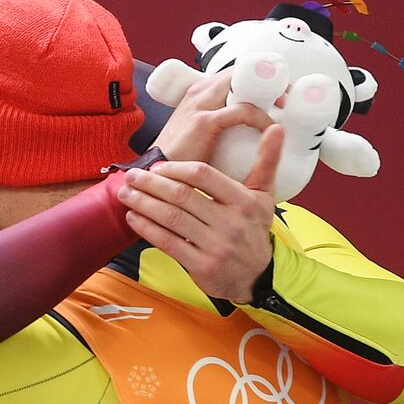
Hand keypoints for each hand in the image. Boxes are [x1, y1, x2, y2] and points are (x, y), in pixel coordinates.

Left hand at [118, 125, 283, 302]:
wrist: (258, 276)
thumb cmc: (255, 229)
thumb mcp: (265, 195)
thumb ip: (267, 161)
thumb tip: (277, 127)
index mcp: (244, 201)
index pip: (203, 175)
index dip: (175, 168)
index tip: (157, 165)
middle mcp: (230, 223)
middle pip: (181, 196)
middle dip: (150, 183)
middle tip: (131, 175)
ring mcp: (215, 246)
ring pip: (171, 218)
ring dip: (143, 204)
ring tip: (125, 193)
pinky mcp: (201, 266)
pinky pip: (167, 243)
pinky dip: (146, 228)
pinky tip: (133, 218)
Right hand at [151, 69, 275, 162]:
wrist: (153, 174)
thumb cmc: (178, 158)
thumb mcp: (198, 133)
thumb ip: (219, 125)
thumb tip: (246, 131)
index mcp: (199, 92)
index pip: (236, 73)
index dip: (260, 78)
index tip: (280, 95)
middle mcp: (200, 91)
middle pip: (243, 71)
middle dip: (271, 80)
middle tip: (289, 98)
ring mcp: (200, 104)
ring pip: (245, 83)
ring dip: (270, 93)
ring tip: (286, 108)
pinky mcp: (204, 121)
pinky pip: (243, 111)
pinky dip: (261, 118)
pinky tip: (268, 129)